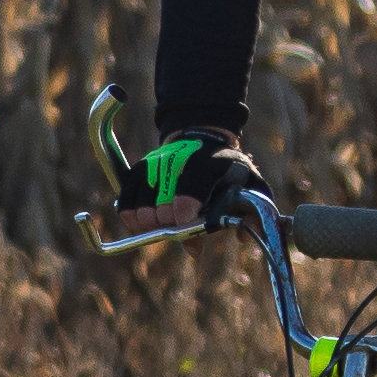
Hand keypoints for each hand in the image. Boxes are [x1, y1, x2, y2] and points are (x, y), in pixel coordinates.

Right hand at [137, 133, 270, 225]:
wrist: (203, 138)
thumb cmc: (228, 169)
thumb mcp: (250, 183)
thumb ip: (251, 211)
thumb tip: (241, 238)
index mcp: (212, 163)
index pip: (191, 189)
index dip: (185, 213)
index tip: (186, 224)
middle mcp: (180, 161)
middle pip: (162, 209)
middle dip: (171, 225)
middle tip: (182, 226)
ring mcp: (156, 165)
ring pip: (142, 209)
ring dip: (152, 224)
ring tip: (165, 224)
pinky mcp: (139, 170)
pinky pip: (126, 202)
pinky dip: (132, 217)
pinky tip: (143, 222)